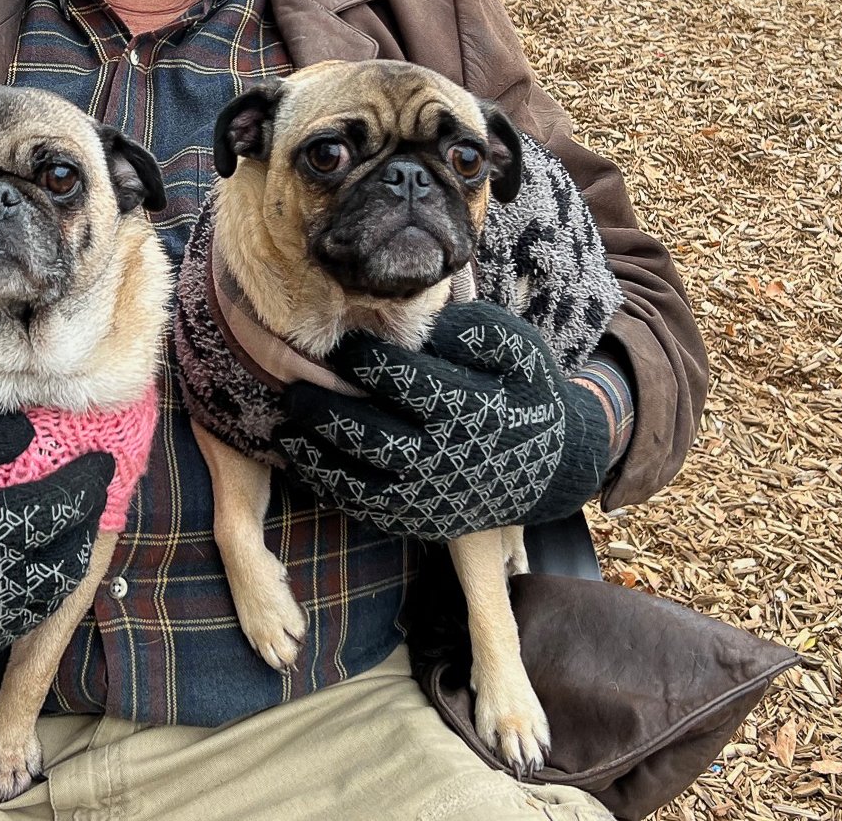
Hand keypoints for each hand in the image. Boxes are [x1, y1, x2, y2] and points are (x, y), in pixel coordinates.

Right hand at [0, 407, 113, 670]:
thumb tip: (26, 431)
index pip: (56, 511)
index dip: (87, 485)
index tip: (103, 462)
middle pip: (63, 564)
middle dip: (84, 531)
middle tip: (90, 501)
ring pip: (41, 603)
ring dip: (63, 568)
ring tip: (67, 537)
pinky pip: (8, 628)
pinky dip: (30, 600)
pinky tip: (24, 575)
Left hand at [274, 301, 609, 540]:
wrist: (554, 467)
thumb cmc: (526, 391)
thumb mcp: (513, 347)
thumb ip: (467, 329)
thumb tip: (418, 322)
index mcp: (467, 406)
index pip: (401, 381)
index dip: (364, 361)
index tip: (343, 346)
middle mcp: (444, 455)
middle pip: (368, 433)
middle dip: (323, 409)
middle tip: (293, 388)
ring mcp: (429, 495)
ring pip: (358, 479)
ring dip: (316, 454)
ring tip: (288, 429)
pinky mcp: (420, 520)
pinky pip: (365, 510)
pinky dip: (330, 489)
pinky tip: (307, 464)